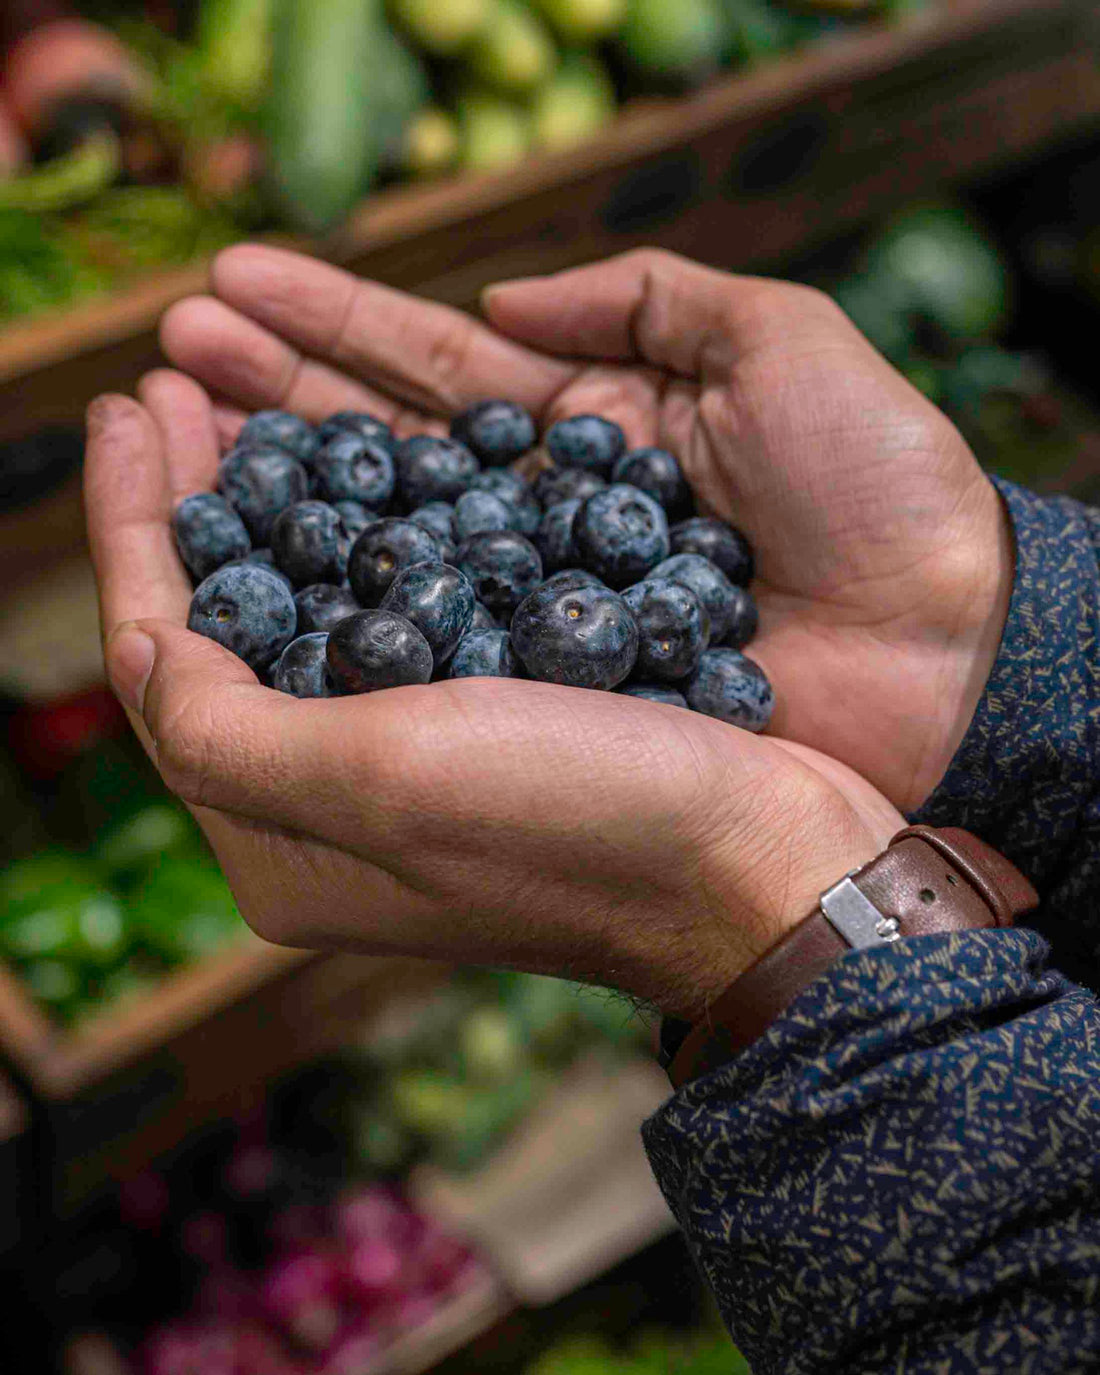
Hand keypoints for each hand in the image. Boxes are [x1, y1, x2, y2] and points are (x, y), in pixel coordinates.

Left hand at [86, 377, 903, 1020]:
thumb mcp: (384, 781)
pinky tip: (366, 458)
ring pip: (309, 605)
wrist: (762, 858)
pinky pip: (395, 608)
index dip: (132, 527)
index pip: (161, 662)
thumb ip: (226, 726)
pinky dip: (367, 526)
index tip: (127, 406)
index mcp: (282, 838)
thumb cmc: (581, 824)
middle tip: (177, 374)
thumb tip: (143, 644)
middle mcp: (334, 805)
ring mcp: (414, 762)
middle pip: (229, 627)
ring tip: (246, 391)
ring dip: (275, 495)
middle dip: (195, 496)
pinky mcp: (487, 722)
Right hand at [158, 246, 1012, 812]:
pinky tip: (261, 583)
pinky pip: (434, 647)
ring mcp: (539, 613)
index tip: (228, 287)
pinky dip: (349, 615)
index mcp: (593, 430)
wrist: (949, 652)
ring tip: (175, 440)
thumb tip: (503, 304)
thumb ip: (646, 301)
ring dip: (283, 494)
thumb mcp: (780, 346)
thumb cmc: (883, 492)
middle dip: (276, 397)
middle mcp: (545, 522)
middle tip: (167, 357)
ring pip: (386, 546)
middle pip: (385, 451)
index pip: (436, 367)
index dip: (332, 324)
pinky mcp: (553, 695)